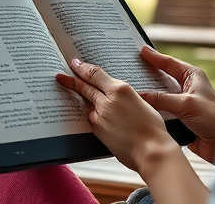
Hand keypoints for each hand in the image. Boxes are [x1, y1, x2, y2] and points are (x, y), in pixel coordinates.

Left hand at [56, 58, 177, 174]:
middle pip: (85, 87)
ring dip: (82, 101)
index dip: (83, 68)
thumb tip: (117, 97)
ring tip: (74, 96)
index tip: (74, 63)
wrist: (152, 152)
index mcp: (120, 89)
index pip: (95, 74)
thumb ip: (125, 97)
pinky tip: (94, 118)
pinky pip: (91, 120)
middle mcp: (107, 99)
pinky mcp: (98, 130)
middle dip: (71, 81)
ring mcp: (101, 115)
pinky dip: (92, 117)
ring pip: (87, 104)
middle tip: (60, 77)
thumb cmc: (153, 129)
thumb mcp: (142, 103)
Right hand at [137, 45, 214, 163]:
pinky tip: (142, 108)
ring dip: (150, 95)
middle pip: (163, 78)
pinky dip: (154, 110)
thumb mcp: (186, 104)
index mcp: (192, 77)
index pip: (169, 63)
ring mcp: (184, 103)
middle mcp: (187, 88)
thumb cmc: (214, 119)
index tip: (140, 50)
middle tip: (132, 67)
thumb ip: (161, 99)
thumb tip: (139, 95)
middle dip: (148, 74)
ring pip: (162, 96)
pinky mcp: (181, 118)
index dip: (154, 57)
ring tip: (132, 89)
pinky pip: (163, 111)